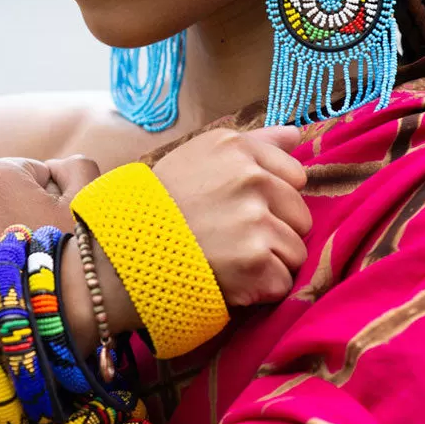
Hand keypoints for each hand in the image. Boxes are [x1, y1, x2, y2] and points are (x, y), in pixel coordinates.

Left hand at [0, 154, 99, 305]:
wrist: (39, 321)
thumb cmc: (67, 256)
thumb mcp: (85, 200)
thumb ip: (74, 166)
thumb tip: (54, 169)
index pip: (26, 174)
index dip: (47, 198)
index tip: (53, 225)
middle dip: (11, 216)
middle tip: (33, 250)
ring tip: (13, 270)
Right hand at [152, 126, 310, 308]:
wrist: (124, 251)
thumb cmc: (163, 203)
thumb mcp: (201, 156)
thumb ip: (256, 143)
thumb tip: (297, 133)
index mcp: (237, 148)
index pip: (296, 176)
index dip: (274, 198)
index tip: (242, 208)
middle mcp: (249, 178)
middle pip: (300, 215)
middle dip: (275, 231)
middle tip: (232, 238)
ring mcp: (253, 219)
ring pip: (295, 250)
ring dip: (269, 263)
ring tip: (229, 260)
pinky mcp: (254, 260)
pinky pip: (281, 282)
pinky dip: (260, 290)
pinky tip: (231, 281)